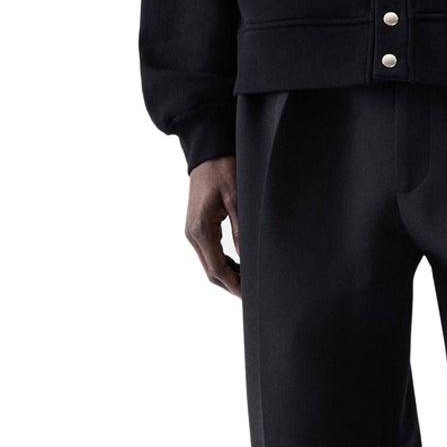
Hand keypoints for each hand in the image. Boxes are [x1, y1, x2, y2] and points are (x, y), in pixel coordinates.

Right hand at [185, 156, 239, 296]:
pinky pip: (209, 253)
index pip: (217, 269)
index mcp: (201, 230)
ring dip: (228, 276)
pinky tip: (239, 265)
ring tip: (249, 281)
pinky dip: (223, 264)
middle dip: (232, 285)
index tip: (250, 294)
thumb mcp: (236, 198)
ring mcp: (192, 232)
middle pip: (211, 272)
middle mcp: (192, 234)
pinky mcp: (197, 227)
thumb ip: (241, 230)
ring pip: (209, 265)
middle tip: (253, 293)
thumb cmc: (222, 170)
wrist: (206, 152)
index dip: (235, 285)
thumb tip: (248, 258)